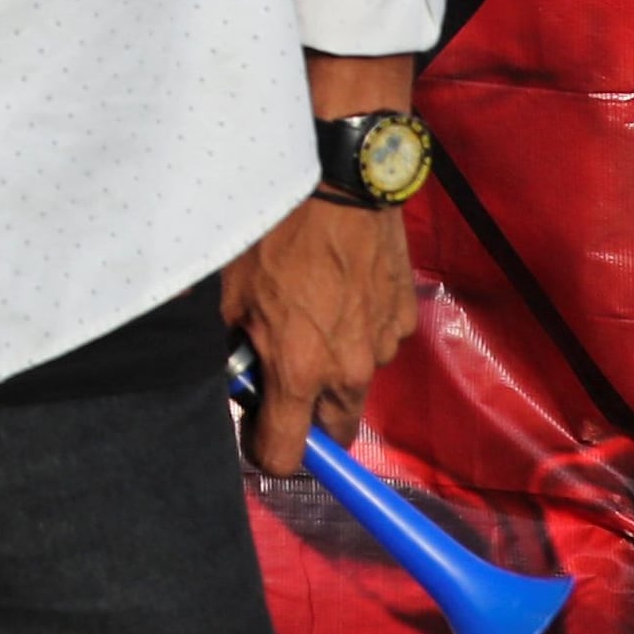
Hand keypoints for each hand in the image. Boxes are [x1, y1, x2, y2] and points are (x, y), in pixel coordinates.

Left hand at [222, 195, 416, 475]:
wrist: (339, 178)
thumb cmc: (273, 230)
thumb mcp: (228, 292)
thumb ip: (231, 347)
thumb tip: (234, 371)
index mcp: (299, 371)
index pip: (287, 455)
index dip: (266, 449)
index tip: (255, 429)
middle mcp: (349, 370)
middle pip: (334, 430)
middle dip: (309, 418)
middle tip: (283, 376)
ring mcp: (384, 343)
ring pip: (357, 383)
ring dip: (335, 368)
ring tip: (310, 315)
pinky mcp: (405, 315)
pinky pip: (379, 343)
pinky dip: (358, 331)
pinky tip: (339, 290)